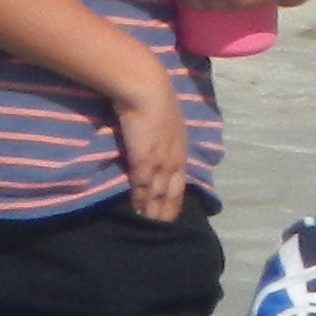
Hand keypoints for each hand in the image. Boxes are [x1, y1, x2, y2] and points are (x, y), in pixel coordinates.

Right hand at [105, 66, 191, 224]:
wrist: (146, 89)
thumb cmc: (153, 97)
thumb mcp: (165, 118)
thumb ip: (162, 132)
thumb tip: (156, 137)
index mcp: (180, 148)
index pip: (180, 179)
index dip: (176, 196)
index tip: (172, 210)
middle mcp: (173, 158)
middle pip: (172, 190)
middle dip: (167, 208)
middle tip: (162, 225)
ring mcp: (159, 161)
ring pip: (158, 192)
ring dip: (154, 209)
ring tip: (148, 223)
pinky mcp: (143, 160)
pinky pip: (142, 186)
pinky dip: (139, 199)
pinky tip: (135, 208)